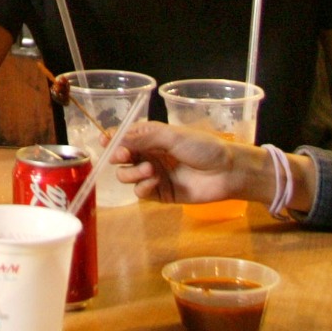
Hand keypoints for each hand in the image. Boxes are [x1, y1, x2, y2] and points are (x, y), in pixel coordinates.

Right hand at [111, 121, 265, 204]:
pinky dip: (143, 187)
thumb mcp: (173, 136)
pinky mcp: (161, 194)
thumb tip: (116, 136)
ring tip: (150, 170)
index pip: (125, 137)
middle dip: (119, 157)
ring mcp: (155, 175)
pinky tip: (155, 182)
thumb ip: (143, 136)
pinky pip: (140, 193)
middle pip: (121, 158)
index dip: (112, 140)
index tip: (104, 142)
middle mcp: (150, 155)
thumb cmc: (204, 147)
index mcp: (152, 137)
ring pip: (127, 176)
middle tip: (124, 157)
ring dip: (132, 173)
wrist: (228, 173)